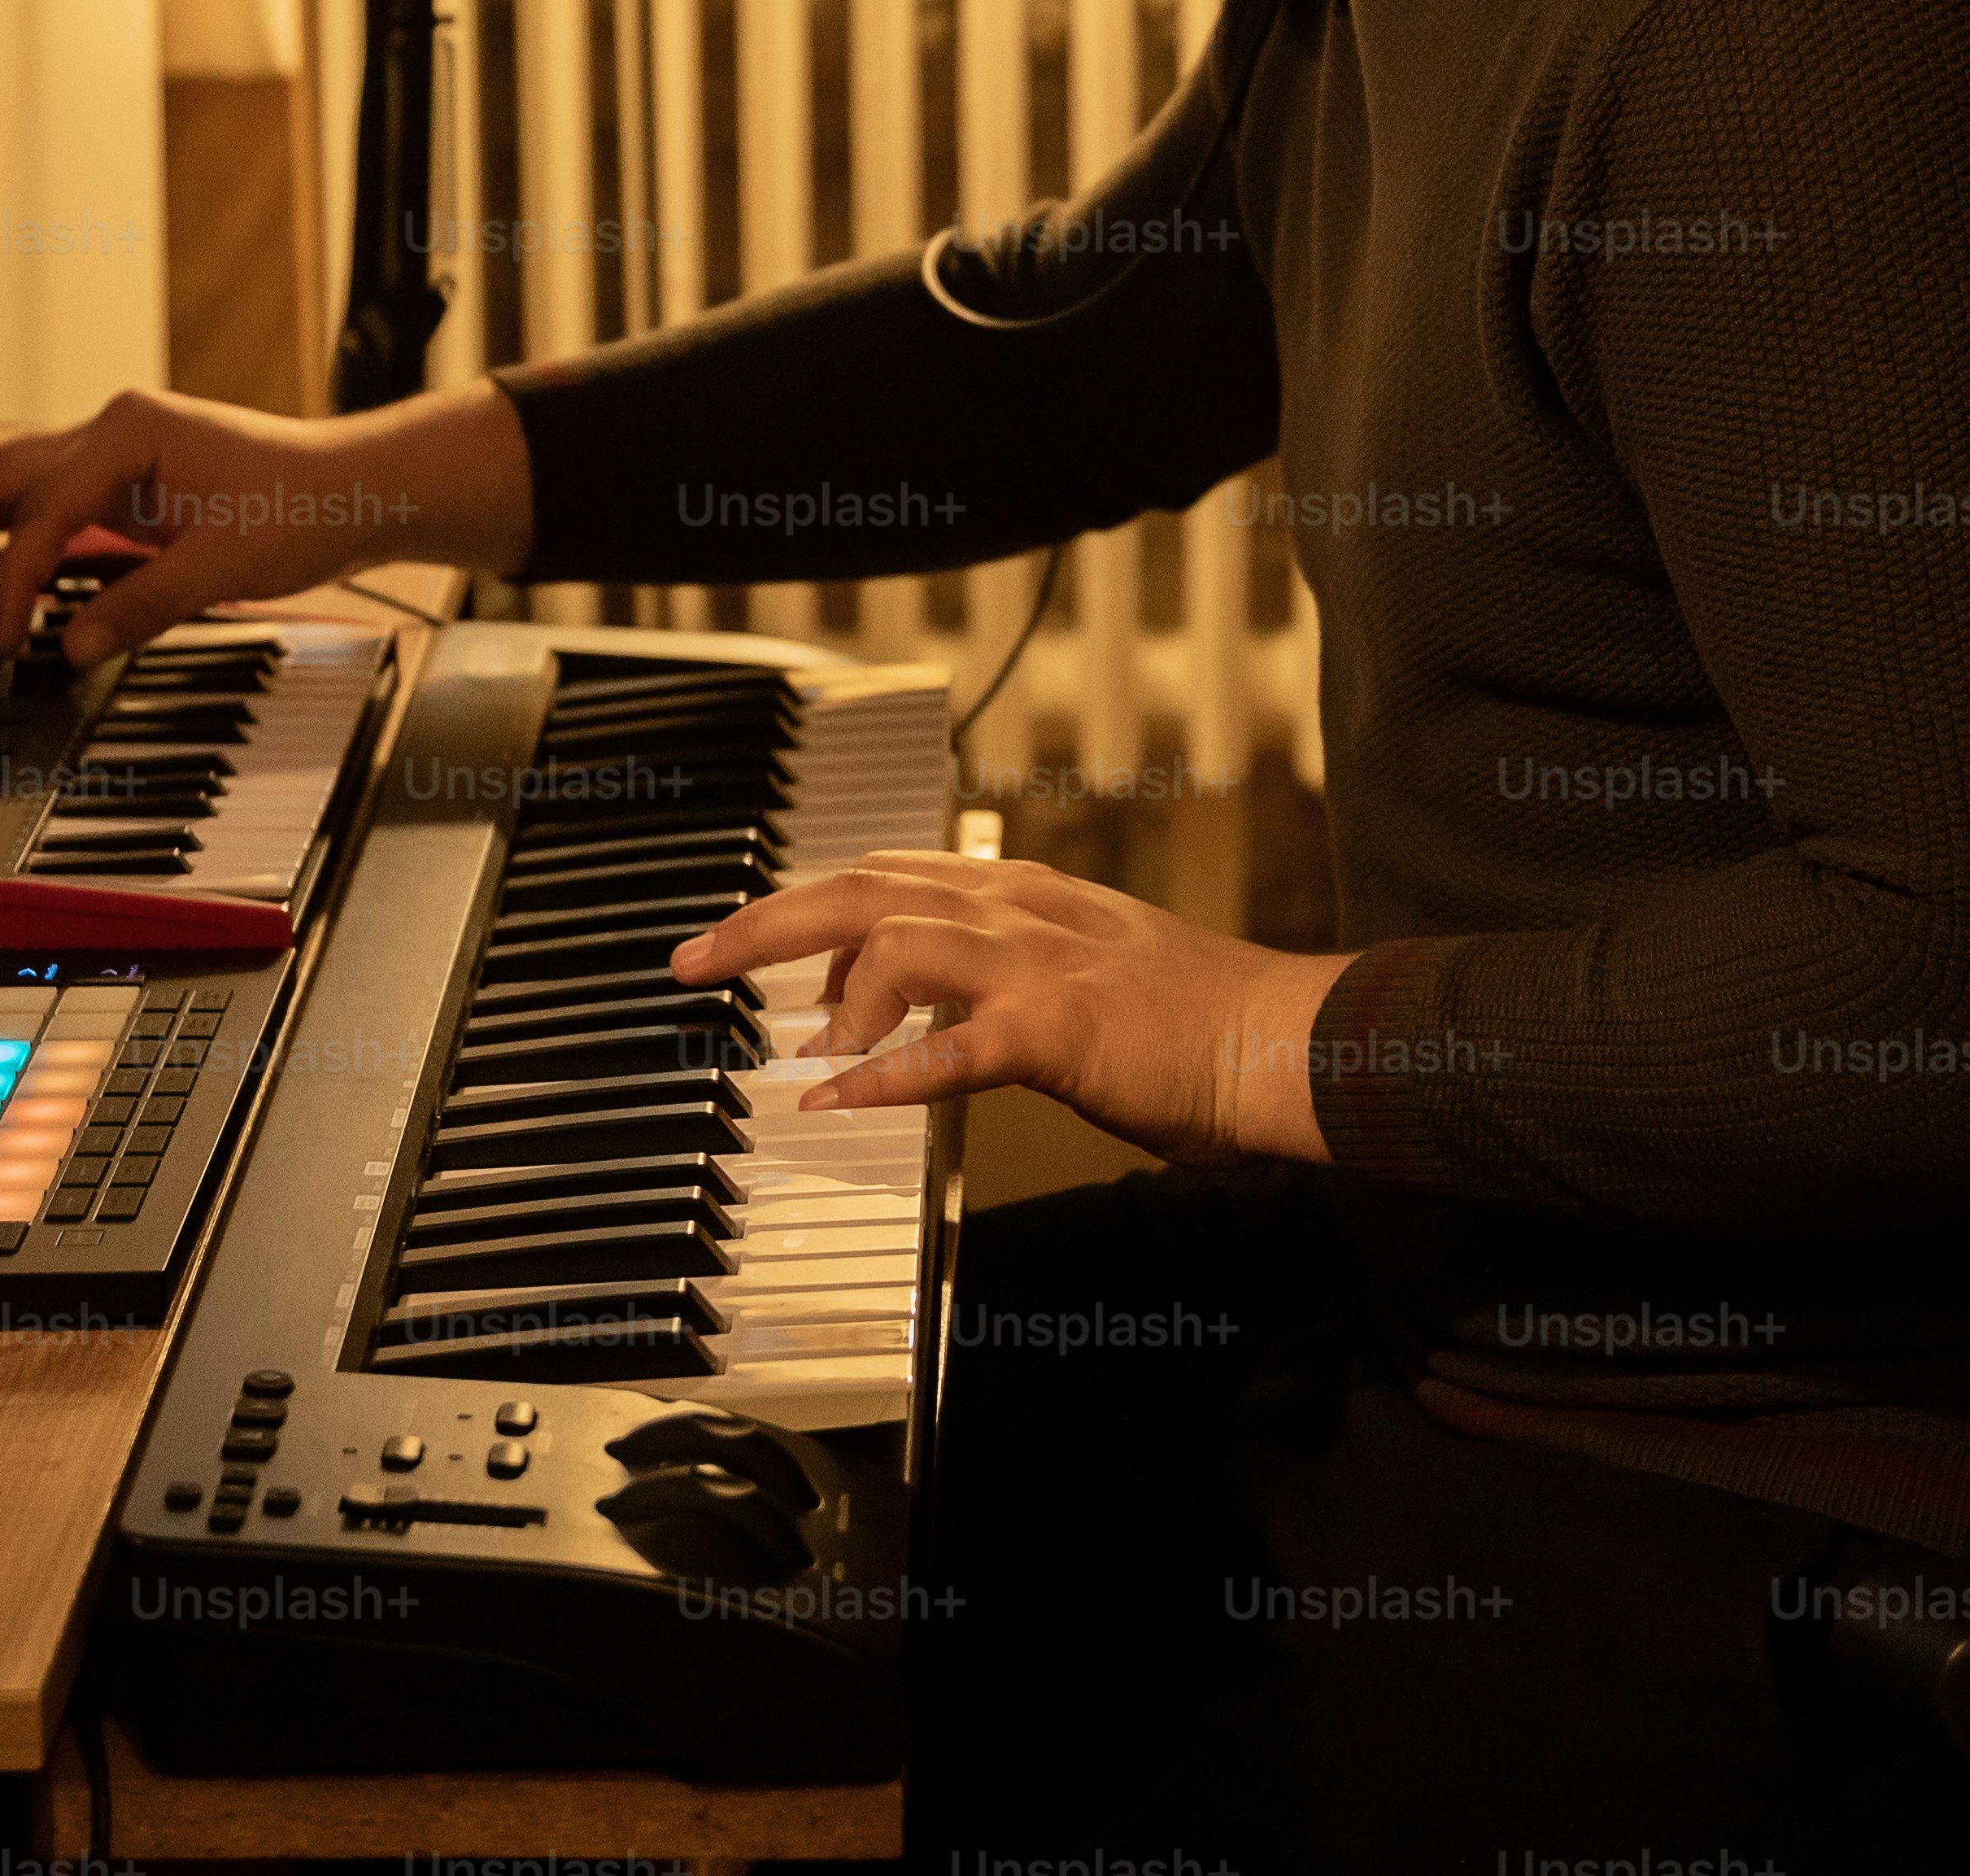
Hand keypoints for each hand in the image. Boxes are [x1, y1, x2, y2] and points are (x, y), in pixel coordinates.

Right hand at [0, 383, 533, 658]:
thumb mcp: (225, 566)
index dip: (10, 583)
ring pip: (4, 487)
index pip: (41, 514)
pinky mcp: (121, 485)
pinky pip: (39, 509)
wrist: (358, 487)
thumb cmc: (306, 507)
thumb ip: (140, 606)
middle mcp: (110, 432)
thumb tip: (69, 649)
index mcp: (129, 433)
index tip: (1, 640)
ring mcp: (112, 454)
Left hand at [673, 850, 1355, 1164]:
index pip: (885, 873)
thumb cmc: (1191, 1018)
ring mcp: (1036, 966)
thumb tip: (916, 1004)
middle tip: (691, 962)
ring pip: (894, 944)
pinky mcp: (1057, 1031)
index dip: (804, 900)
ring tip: (796, 1045)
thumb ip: (1000, 970)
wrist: (1278, 1037)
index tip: (745, 934)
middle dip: (763, 923)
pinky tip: (834, 1096)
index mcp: (1020, 894)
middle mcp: (1016, 911)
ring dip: (828, 995)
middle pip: (859, 890)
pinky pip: (948, 1049)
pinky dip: (882, 1072)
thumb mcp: (1086, 962)